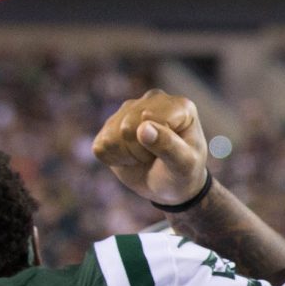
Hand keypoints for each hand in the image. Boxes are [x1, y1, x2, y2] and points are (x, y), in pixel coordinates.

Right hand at [92, 89, 208, 205]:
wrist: (169, 185)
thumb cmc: (183, 173)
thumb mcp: (184, 165)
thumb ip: (168, 145)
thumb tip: (143, 127)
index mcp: (178, 106)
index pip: (150, 121)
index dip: (154, 146)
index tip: (169, 155)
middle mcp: (153, 100)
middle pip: (127, 128)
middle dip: (139, 152)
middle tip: (156, 158)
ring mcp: (130, 109)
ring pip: (111, 136)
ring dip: (126, 156)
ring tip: (144, 157)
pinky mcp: (111, 124)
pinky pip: (100, 146)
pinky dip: (114, 160)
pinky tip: (130, 158)